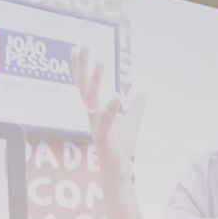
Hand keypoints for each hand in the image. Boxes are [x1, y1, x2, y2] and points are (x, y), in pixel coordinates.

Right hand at [72, 47, 145, 181]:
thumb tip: (142, 92)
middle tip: (82, 46)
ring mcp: (96, 127)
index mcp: (96, 111)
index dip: (79, 68)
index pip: (84, 85)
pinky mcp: (104, 139)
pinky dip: (110, 109)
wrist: (120, 172)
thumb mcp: (132, 122)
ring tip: (100, 63)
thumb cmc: (121, 147)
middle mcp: (92, 116)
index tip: (75, 48)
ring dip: (94, 82)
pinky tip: (117, 95)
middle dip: (82, 67)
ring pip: (91, 101)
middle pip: (83, 88)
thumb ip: (136, 107)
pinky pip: (105, 122)